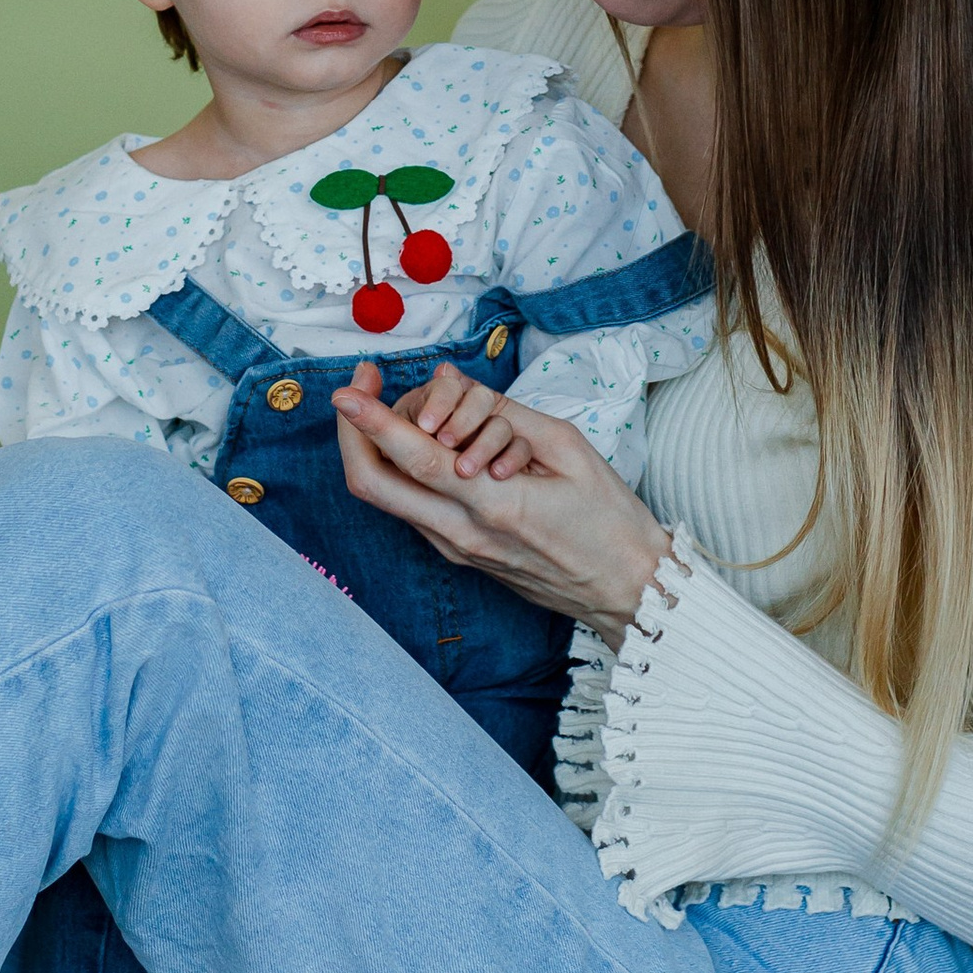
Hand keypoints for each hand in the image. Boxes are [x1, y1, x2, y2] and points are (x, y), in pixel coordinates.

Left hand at [333, 365, 671, 641]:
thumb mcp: (568, 449)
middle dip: (350, 432)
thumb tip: (452, 383)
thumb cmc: (609, 519)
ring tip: (392, 404)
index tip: (345, 390)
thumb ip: (504, 414)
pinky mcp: (456, 554)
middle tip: (356, 389)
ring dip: (373, 448)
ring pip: (385, 497)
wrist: (627, 590)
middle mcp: (463, 534)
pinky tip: (420, 439)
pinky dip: (401, 469)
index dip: (372, 421)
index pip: (415, 459)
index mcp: (496, 505)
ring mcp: (454, 549)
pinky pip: (410, 506)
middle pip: (373, 485)